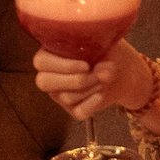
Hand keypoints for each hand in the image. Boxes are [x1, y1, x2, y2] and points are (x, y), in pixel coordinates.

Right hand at [31, 40, 152, 121]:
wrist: (117, 70)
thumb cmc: (104, 52)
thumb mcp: (104, 47)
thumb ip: (103, 56)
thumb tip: (102, 73)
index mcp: (49, 53)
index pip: (41, 62)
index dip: (63, 66)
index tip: (86, 66)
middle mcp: (49, 75)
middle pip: (44, 82)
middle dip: (74, 80)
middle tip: (95, 74)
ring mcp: (59, 94)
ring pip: (66, 97)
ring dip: (89, 88)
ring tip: (102, 78)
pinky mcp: (73, 109)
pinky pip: (79, 112)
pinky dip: (93, 103)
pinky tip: (101, 94)